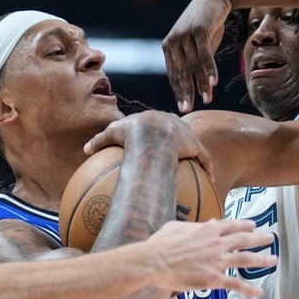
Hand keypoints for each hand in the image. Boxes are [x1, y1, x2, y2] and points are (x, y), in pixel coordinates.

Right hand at [83, 110, 213, 177]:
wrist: (150, 136)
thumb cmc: (130, 134)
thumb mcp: (111, 135)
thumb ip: (99, 141)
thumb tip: (85, 150)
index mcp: (156, 118)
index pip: (159, 123)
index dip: (159, 130)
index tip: (158, 137)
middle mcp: (175, 123)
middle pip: (179, 131)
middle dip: (179, 138)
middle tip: (178, 149)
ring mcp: (187, 135)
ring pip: (194, 144)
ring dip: (196, 153)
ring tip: (198, 164)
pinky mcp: (196, 147)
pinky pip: (204, 159)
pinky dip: (208, 168)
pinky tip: (212, 180)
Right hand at [147, 219, 276, 296]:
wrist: (154, 261)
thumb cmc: (161, 243)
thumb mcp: (177, 226)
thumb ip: (196, 224)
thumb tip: (209, 221)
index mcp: (208, 229)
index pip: (232, 225)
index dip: (245, 225)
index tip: (253, 225)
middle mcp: (217, 243)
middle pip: (244, 239)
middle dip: (259, 238)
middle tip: (270, 238)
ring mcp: (217, 261)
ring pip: (245, 260)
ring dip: (262, 260)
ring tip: (273, 260)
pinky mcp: (213, 279)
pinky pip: (235, 284)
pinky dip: (249, 288)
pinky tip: (259, 291)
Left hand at [163, 0, 231, 111]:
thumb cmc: (207, 25)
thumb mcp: (199, 46)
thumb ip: (197, 65)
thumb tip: (202, 91)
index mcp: (169, 47)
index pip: (173, 75)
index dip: (178, 92)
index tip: (184, 107)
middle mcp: (173, 42)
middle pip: (180, 73)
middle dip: (185, 92)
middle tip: (188, 109)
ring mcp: (184, 36)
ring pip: (193, 66)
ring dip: (201, 84)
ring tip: (207, 99)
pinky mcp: (198, 31)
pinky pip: (204, 55)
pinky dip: (209, 70)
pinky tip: (213, 83)